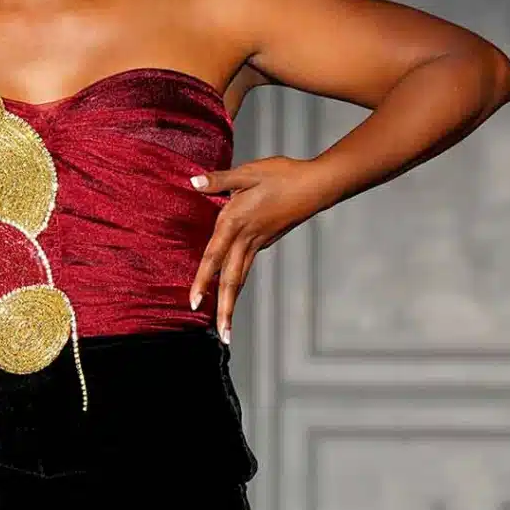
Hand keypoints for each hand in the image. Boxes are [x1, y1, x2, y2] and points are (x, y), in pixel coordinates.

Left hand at [188, 155, 326, 341]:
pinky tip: (230, 293)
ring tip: (226, 328)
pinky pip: (246, 266)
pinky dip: (237, 284)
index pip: (214, 256)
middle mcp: (246, 238)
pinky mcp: (265, 242)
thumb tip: (193, 181)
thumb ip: (219, 180)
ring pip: (241, 277)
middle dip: (224, 308)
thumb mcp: (248, 172)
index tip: (194, 304)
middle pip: (231, 279)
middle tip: (222, 336)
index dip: (203, 280)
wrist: (316, 185)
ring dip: (232, 303)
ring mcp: (258, 243)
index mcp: (236, 221)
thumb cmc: (283, 174)